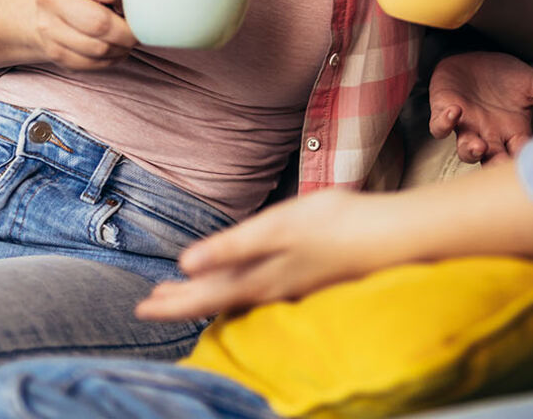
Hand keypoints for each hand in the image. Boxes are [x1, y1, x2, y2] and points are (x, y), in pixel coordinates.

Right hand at [32, 0, 136, 69]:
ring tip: (130, 36)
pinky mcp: (53, 51)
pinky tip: (115, 47)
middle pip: (101, 24)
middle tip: (141, 26)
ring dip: (122, 47)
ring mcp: (48, 26)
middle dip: (129, 30)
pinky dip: (110, 59)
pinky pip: (91, 64)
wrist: (51, 2)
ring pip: (97, 48)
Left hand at [136, 189, 393, 320]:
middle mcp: (270, 287)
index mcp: (257, 278)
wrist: (391, 237)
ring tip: (186, 293)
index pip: (203, 295)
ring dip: (208, 294)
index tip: (142, 307)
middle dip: (183, 301)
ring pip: (237, 295)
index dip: (172, 302)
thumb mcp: (276, 228)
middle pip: (217, 298)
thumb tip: (184, 265)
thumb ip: (231, 247)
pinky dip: (237, 290)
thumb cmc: (335, 226)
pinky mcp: (308, 276)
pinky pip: (259, 292)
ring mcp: (291, 284)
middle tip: (151, 305)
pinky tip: (243, 286)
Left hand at [429, 51, 532, 162]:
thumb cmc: (502, 75)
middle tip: (502, 166)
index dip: (525, 161)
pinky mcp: (444, 112)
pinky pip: (440, 126)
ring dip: (471, 151)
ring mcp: (466, 127)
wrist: (473, 55)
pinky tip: (456, 111)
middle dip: (495, 167)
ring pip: (466, 151)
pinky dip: (445, 123)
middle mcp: (490, 135)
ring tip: (478, 146)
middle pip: (492, 162)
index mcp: (512, 132)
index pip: (521, 155)